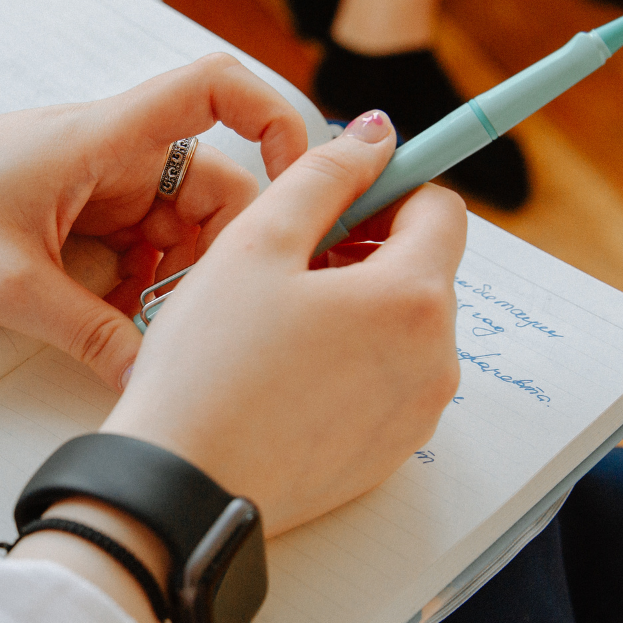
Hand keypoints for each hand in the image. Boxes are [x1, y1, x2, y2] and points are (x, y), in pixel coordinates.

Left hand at [0, 55, 311, 388]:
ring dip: (176, 276)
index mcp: (104, 137)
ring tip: (145, 327)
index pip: (215, 87)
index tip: (302, 180)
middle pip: (214, 184)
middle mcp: (111, 150)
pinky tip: (116, 324)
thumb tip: (153, 381)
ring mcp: (95, 181)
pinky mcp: (76, 213)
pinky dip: (141, 284)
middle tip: (200, 315)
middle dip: (220, 251)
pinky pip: (139, 245)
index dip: (275, 117)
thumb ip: (92, 335)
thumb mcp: (10, 288)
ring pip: (178, 225)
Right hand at [100, 110, 466, 536]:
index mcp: (414, 298)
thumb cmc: (209, 366)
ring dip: (356, 307)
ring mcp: (417, 414)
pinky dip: (348, 363)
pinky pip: (385, 383)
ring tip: (276, 322)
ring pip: (402, 328)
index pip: (440, 209)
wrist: (182, 488)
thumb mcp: (257, 243)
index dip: (386, 189)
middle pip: (423, 270)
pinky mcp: (389, 454)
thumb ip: (324, 175)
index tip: (333, 200)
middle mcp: (435, 360)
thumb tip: (376, 134)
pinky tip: (283, 373)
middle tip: (286, 262)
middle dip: (366, 251)